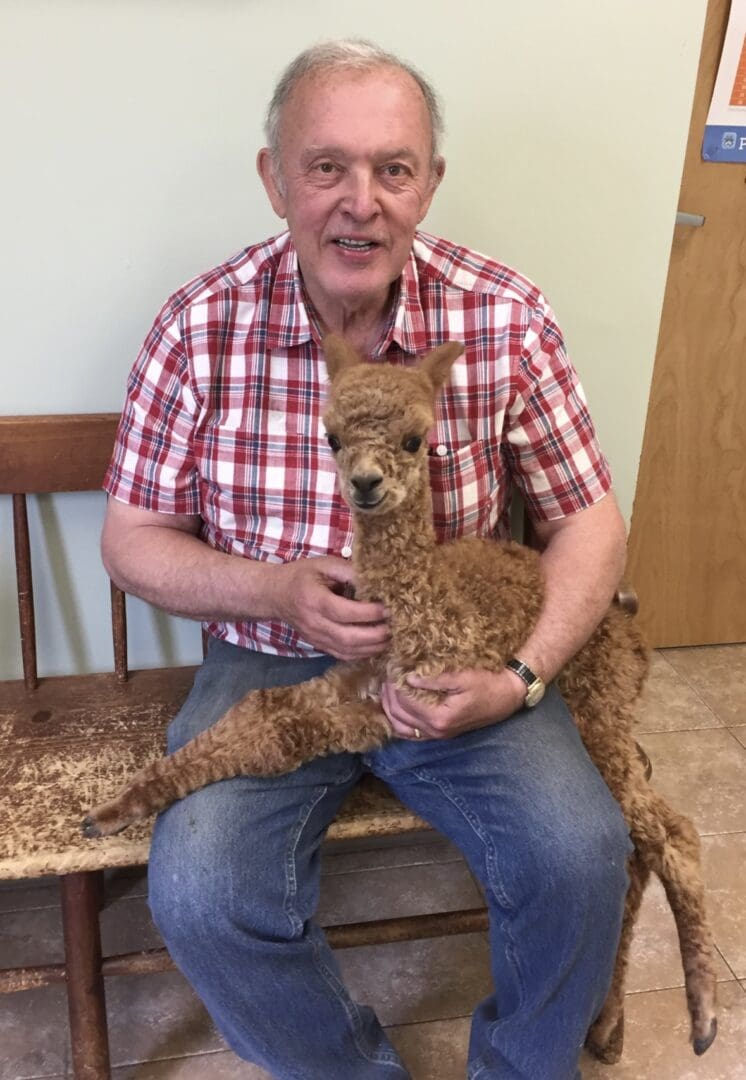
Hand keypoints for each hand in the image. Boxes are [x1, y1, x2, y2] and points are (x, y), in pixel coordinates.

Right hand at [273, 556, 389, 660]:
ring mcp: (314, 637)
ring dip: (371, 647)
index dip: (368, 613)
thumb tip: (376, 580)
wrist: (275, 594)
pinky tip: (375, 645)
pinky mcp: (317, 645)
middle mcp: (313, 622)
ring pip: (346, 651)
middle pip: (347, 637)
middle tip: (393, 627)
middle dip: (374, 635)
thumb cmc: (302, 575)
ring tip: (389, 637)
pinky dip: (362, 653)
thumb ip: (349, 571)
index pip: (344, 612)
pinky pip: (342, 655)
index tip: (387, 608)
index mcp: (313, 599)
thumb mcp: (324, 564)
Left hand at [381, 667, 526, 740]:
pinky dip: (398, 722)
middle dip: (388, 696)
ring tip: (386, 689)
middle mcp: (435, 731)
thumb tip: (408, 678)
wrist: (506, 697)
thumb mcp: (462, 677)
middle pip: (398, 716)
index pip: (404, 702)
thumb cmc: (487, 684)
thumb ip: (434, 680)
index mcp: (439, 718)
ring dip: (389, 709)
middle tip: (385, 676)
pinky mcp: (440, 733)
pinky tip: (395, 708)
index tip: (391, 668)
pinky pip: (410, 734)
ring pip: (400, 728)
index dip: (394, 685)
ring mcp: (437, 735)